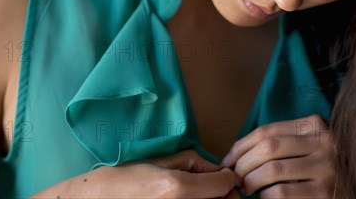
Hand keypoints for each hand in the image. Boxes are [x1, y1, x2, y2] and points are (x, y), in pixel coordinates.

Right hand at [83, 149, 239, 197]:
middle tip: (211, 187)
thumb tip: (217, 170)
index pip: (225, 184)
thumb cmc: (127, 178)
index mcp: (179, 188)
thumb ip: (195, 162)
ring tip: (193, 193)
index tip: (222, 175)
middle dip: (221, 193)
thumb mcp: (162, 161)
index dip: (227, 177)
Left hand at [220, 115, 335, 197]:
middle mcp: (324, 141)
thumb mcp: (308, 146)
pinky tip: (265, 198)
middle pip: (268, 147)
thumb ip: (284, 143)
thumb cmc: (325, 169)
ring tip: (246, 188)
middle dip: (243, 163)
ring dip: (251, 181)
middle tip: (234, 177)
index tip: (227, 160)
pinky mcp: (325, 192)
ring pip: (272, 169)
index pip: (267, 130)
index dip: (241, 145)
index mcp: (315, 125)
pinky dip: (265, 196)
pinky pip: (282, 193)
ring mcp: (326, 167)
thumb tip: (237, 153)